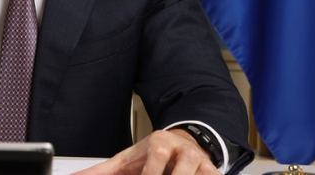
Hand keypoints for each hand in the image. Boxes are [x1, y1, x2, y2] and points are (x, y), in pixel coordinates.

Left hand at [73, 129, 217, 174]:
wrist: (182, 144)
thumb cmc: (151, 156)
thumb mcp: (126, 161)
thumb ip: (102, 172)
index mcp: (160, 142)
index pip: (157, 157)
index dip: (151, 172)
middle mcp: (182, 150)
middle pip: (182, 168)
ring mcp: (200, 162)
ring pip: (199, 174)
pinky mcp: (213, 173)